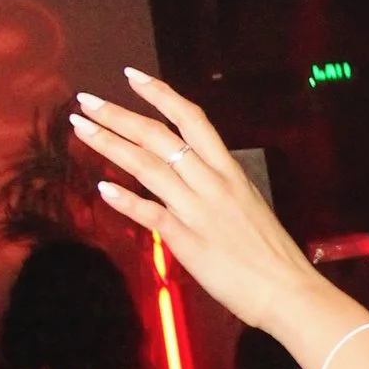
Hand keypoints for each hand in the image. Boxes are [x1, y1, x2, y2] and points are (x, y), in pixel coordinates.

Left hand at [70, 70, 317, 339]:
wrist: (287, 290)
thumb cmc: (270, 253)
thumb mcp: (247, 205)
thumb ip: (216, 188)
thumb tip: (189, 180)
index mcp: (229, 170)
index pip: (191, 118)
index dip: (159, 94)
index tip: (131, 77)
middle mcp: (212, 183)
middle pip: (159, 137)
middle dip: (118, 115)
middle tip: (86, 101)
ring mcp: (199, 210)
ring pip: (148, 167)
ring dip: (110, 145)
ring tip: (81, 129)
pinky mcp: (189, 241)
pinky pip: (151, 214)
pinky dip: (126, 200)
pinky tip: (102, 188)